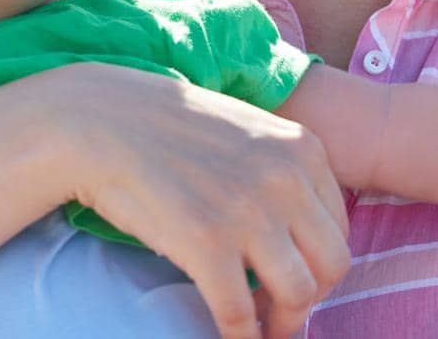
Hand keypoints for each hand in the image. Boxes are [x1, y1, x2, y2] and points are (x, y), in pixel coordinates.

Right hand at [46, 63, 350, 338]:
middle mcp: (284, 179)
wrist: (99, 119)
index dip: (318, 264)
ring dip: (283, 323)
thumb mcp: (245, 130)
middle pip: (331, 265)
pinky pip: (239, 314)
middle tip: (282, 313)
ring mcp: (247, 211)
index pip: (338, 228)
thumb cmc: (163, 125)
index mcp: (301, 149)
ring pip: (297, 294)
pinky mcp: (206, 242)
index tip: (295, 279)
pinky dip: (240, 337)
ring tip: (261, 330)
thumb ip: (279, 169)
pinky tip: (229, 338)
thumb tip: (297, 228)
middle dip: (310, 298)